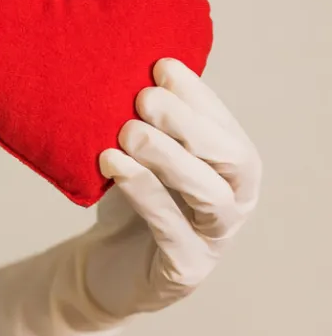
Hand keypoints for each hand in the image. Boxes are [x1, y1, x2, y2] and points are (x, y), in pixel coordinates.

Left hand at [0, 58, 262, 335]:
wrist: (100, 270)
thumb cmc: (127, 202)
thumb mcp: (137, 156)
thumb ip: (145, 121)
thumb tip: (119, 65)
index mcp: (231, 169)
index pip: (225, 124)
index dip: (198, 95)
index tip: (161, 65)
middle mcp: (235, 202)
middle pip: (232, 158)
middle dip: (190, 123)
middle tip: (144, 97)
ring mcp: (215, 240)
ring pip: (211, 194)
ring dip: (169, 157)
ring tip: (127, 131)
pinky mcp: (185, 269)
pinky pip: (172, 228)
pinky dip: (144, 192)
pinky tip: (113, 165)